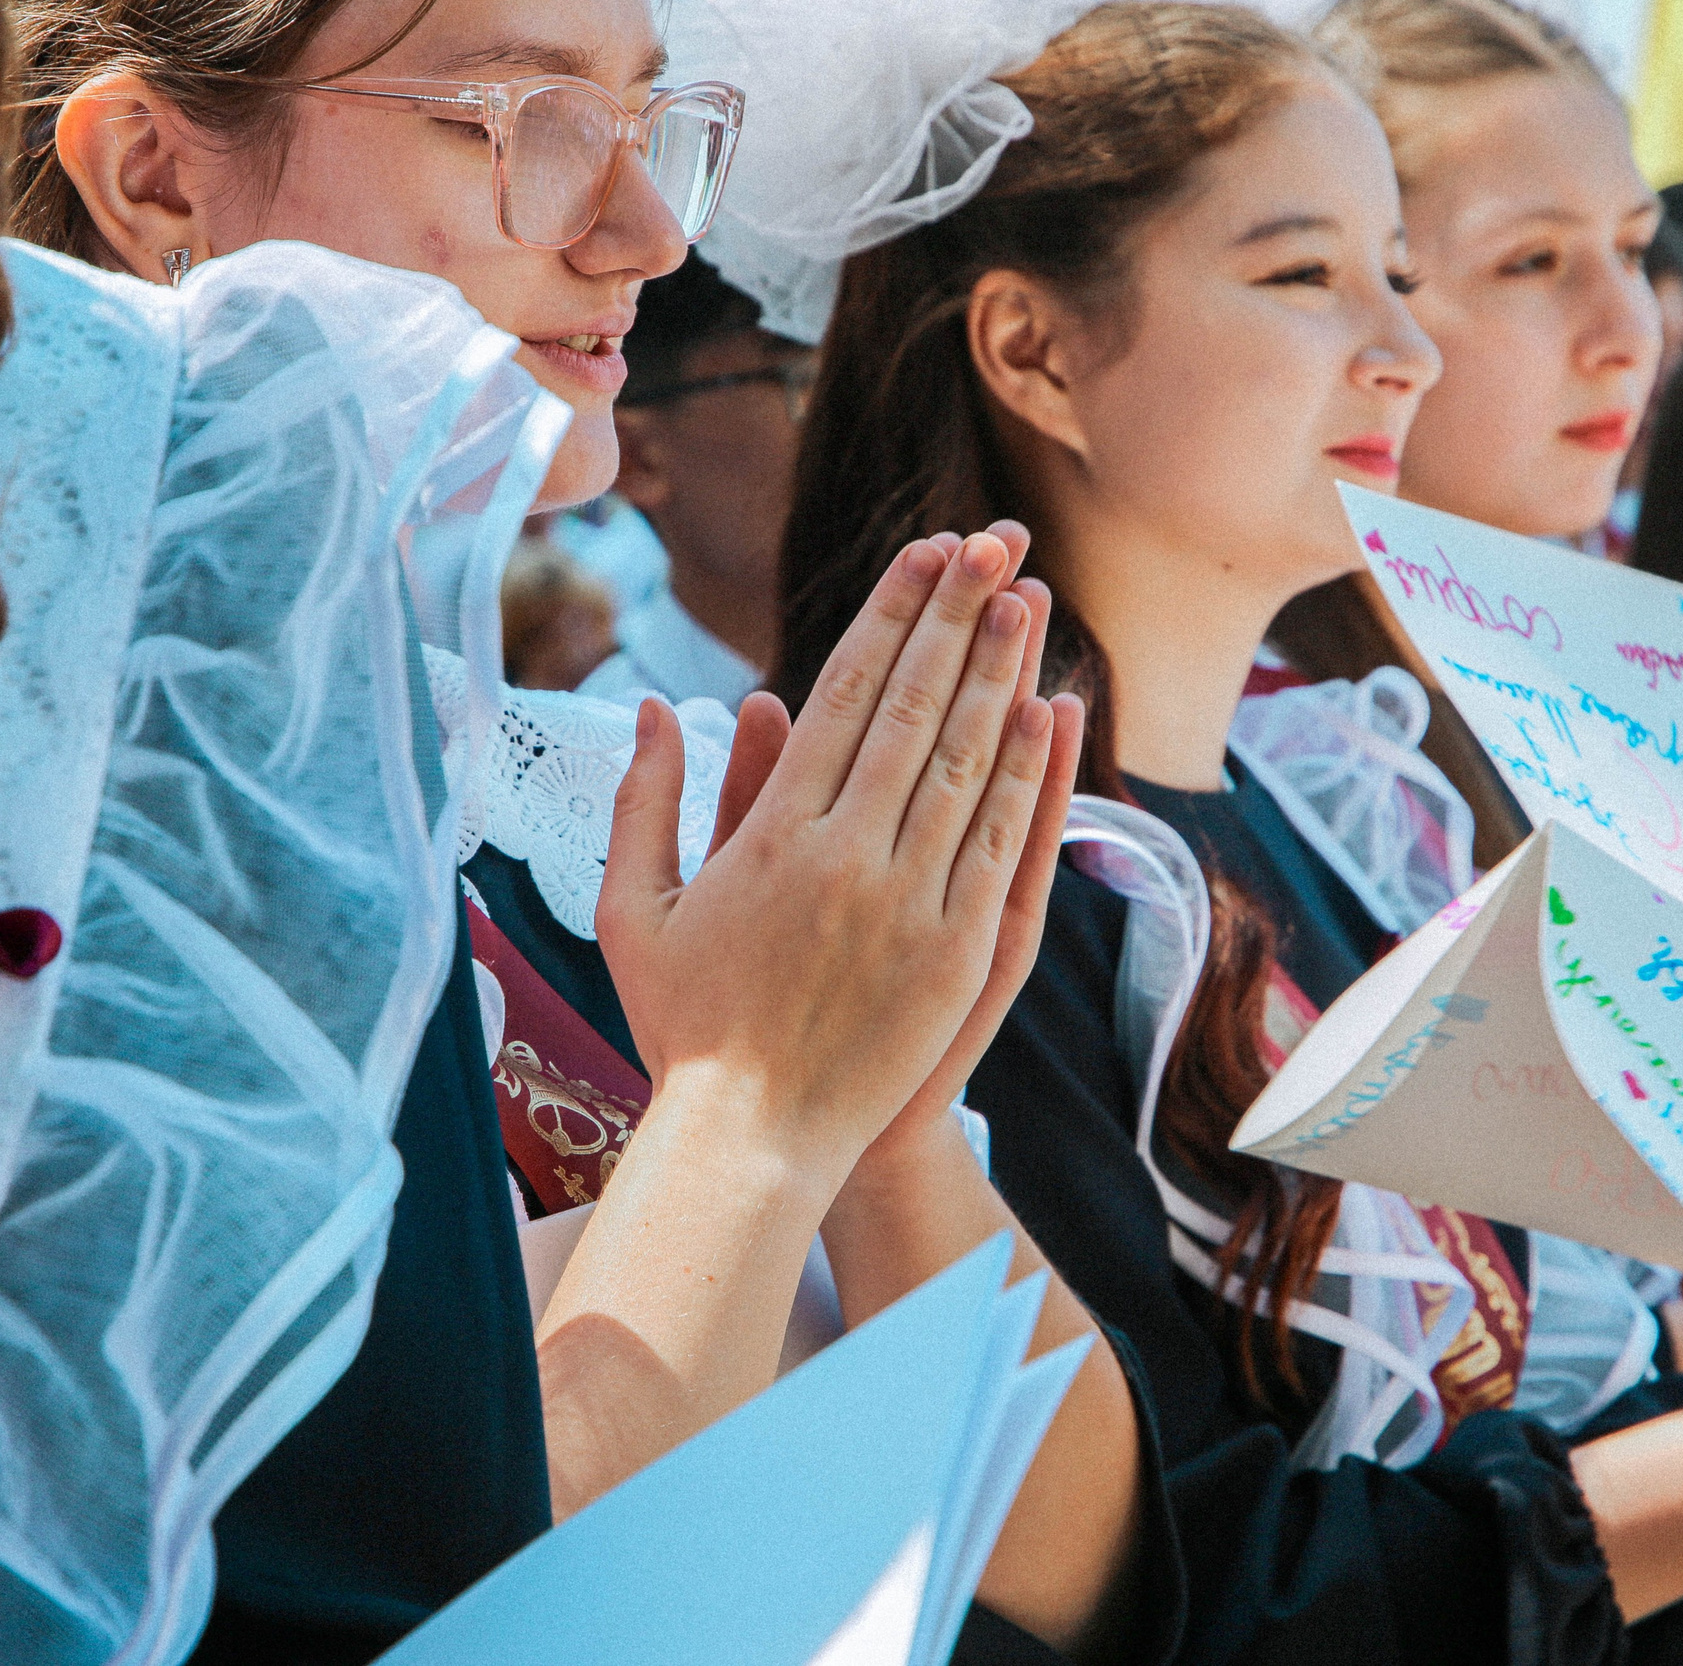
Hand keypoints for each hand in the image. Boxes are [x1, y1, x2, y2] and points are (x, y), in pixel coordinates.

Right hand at [597, 526, 1070, 1185]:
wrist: (754, 1140)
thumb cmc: (684, 1024)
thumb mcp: (634, 906)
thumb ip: (651, 797)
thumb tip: (662, 703)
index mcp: (768, 835)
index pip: (841, 694)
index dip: (890, 616)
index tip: (924, 555)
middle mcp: (844, 854)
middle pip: (912, 707)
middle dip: (956, 615)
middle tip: (993, 541)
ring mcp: (909, 902)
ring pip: (963, 762)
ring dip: (999, 671)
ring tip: (1027, 597)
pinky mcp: (959, 951)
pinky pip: (999, 842)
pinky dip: (1026, 773)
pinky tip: (1048, 709)